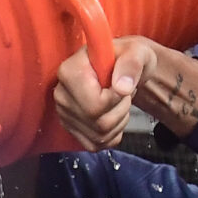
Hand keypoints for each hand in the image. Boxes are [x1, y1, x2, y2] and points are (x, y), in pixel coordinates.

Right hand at [50, 37, 166, 150]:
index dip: (116, 99)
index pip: (95, 105)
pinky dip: (111, 134)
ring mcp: (64, 113)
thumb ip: (131, 65)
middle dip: (120, 110)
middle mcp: (61, 94)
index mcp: (69, 71)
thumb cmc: (126, 57)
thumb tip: (122, 88)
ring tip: (118, 102)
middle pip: (98, 123)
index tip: (121, 85)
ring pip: (99, 136)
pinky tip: (112, 115)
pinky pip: (96, 144)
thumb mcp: (136, 52)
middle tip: (123, 93)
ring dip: (118, 121)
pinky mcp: (70, 128)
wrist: (121, 68)